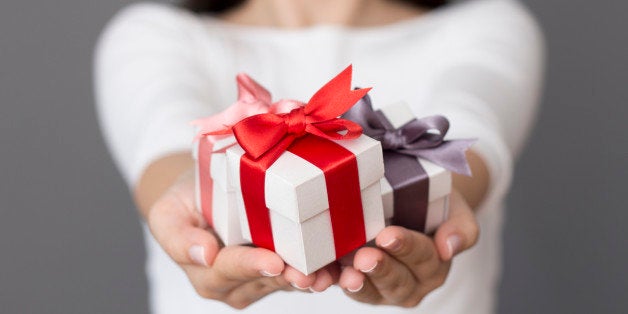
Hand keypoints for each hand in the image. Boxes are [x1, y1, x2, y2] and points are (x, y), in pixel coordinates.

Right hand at [147, 170, 336, 308]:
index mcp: (208, 272)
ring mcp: (262, 278)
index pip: (230, 270)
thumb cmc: (184, 201)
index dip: (252, 266)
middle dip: (291, 277)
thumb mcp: (167, 214)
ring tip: (333, 273)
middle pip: (266, 280)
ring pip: (289, 280)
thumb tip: (205, 254)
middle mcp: (237, 283)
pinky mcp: (284, 267)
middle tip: (313, 273)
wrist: (202, 192)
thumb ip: (178, 238)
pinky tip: (342, 263)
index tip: (274, 261)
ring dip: (313, 278)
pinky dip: (324, 267)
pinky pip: (303, 268)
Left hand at [337, 189, 478, 307]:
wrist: (410, 200)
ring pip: (368, 291)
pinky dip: (329, 282)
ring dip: (355, 284)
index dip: (406, 248)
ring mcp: (380, 286)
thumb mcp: (455, 209)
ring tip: (346, 276)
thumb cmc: (433, 202)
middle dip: (380, 270)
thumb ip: (461, 229)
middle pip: (396, 281)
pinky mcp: (354, 281)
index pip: (422, 257)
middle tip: (365, 257)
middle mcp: (409, 282)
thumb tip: (449, 247)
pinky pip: (341, 285)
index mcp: (433, 265)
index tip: (388, 236)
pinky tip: (318, 278)